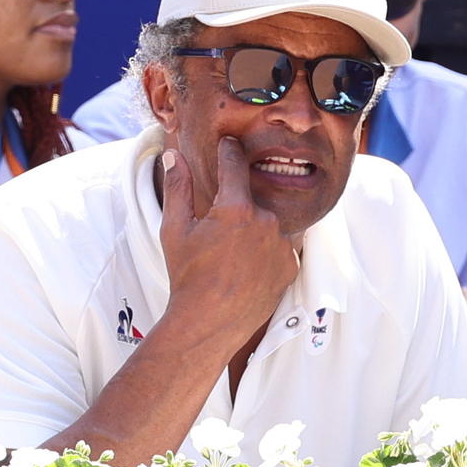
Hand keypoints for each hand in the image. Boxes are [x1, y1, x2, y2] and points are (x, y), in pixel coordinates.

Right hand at [159, 140, 299, 340]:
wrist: (209, 322)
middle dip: (235, 209)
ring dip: (251, 231)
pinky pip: (278, 247)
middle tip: (216, 236)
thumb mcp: (175, 229)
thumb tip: (175, 157)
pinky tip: (245, 268)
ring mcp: (282, 244)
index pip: (235, 165)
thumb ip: (178, 188)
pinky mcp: (291, 264)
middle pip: (250, 201)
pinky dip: (265, 252)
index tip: (229, 144)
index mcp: (236, 208)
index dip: (229, 151)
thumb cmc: (187, 277)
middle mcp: (266, 221)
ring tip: (230, 257)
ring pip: (265, 224)